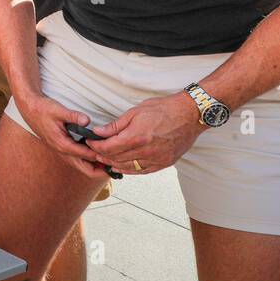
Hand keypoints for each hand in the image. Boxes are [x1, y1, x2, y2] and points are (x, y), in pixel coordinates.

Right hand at [16, 92, 108, 177]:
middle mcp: (62, 151)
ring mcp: (62, 151)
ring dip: (96, 166)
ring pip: (82, 166)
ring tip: (111, 163)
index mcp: (62, 144)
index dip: (102, 157)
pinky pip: (78, 159)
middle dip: (101, 171)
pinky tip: (98, 155)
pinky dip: (89, 161)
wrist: (29, 109)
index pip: (87, 156)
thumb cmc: (42, 109)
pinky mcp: (62, 147)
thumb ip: (73, 116)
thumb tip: (87, 120)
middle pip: (85, 169)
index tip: (116, 157)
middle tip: (116, 168)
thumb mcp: (58, 110)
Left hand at [86, 92, 201, 175]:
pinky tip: (122, 166)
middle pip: (116, 159)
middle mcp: (145, 151)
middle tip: (94, 152)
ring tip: (105, 160)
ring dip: (114, 164)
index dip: (96, 147)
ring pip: (128, 167)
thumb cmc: (163, 110)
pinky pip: (142, 171)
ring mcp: (156, 159)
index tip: (90, 143)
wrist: (189, 115)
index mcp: (136, 137)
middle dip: (102, 156)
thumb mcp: (135, 112)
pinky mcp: (164, 163)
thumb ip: (115, 126)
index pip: (109, 148)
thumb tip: (99, 132)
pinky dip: (130, 170)